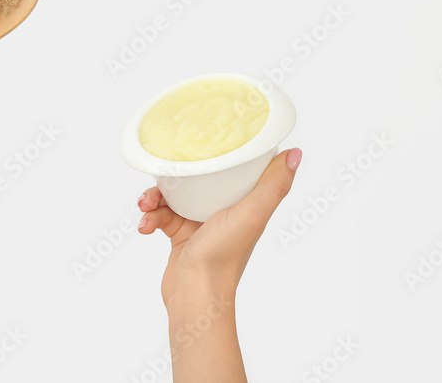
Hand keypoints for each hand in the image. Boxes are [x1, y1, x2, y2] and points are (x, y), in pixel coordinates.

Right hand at [137, 147, 301, 305]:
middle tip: (160, 180)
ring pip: (174, 197)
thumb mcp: (252, 215)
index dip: (216, 156)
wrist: (195, 296)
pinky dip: (151, 218)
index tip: (199, 145)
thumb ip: (273, 186)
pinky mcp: (181, 236)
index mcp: (243, 204)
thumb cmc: (223, 258)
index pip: (232, 170)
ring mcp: (201, 224)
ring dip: (155, 199)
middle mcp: (224, 212)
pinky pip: (162, 217)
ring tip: (146, 206)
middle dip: (174, 177)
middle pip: (197, 181)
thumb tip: (295, 154)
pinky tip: (145, 226)